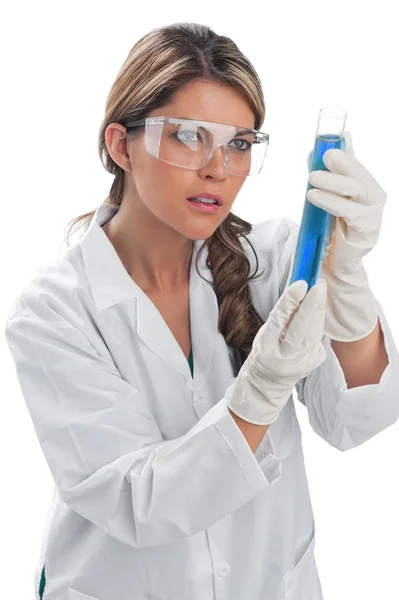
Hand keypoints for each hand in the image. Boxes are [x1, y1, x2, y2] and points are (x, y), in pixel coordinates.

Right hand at [225, 279, 327, 425]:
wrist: (269, 382)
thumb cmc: (264, 353)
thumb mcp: (264, 335)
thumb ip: (280, 317)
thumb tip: (297, 292)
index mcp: (266, 348)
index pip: (279, 320)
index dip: (290, 301)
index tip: (301, 284)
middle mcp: (285, 357)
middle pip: (301, 327)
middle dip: (312, 304)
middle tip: (319, 285)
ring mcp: (302, 362)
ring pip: (314, 331)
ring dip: (318, 310)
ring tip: (319, 292)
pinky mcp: (314, 363)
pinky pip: (318, 338)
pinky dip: (317, 324)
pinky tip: (316, 314)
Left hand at [305, 131, 386, 340]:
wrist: (334, 262)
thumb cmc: (333, 227)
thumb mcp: (332, 196)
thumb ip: (335, 172)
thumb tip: (333, 142)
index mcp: (368, 187)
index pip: (357, 165)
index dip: (346, 153)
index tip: (330, 142)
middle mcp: (374, 199)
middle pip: (359, 176)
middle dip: (342, 164)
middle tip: (323, 157)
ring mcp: (372, 216)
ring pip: (355, 191)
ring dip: (332, 183)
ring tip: (311, 179)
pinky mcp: (365, 232)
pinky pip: (349, 212)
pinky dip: (331, 202)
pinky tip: (314, 196)